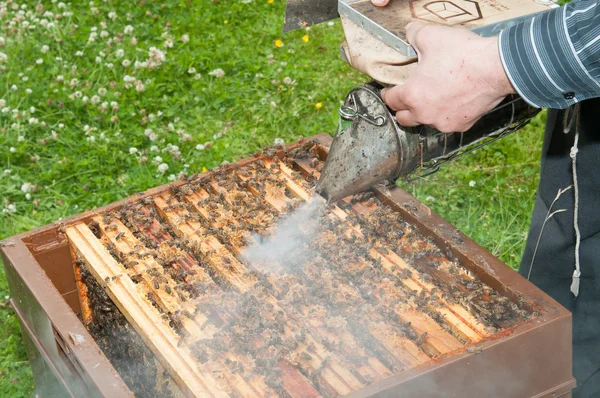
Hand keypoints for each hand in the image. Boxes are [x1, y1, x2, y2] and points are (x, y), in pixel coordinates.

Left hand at [371, 19, 516, 131]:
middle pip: (403, 118)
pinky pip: (448, 122)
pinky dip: (447, 114)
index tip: (389, 90)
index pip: (390, 100)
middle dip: (402, 109)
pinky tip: (453, 101)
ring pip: (426, 122)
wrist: (497, 69)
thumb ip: (414, 35)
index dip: (387, 93)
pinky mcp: (461, 126)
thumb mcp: (431, 36)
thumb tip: (409, 32)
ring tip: (432, 99)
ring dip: (425, 113)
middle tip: (407, 98)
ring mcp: (443, 122)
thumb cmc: (463, 54)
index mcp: (412, 95)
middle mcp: (424, 114)